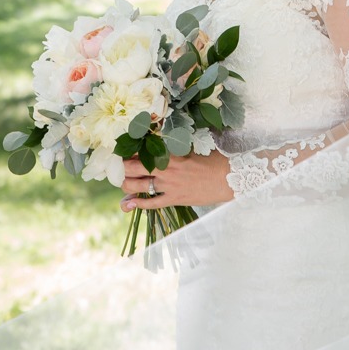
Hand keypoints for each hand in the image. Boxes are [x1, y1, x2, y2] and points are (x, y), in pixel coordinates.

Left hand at [119, 151, 234, 210]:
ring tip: (123, 182)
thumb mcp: (192, 149)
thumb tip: (161, 146)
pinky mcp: (175, 199)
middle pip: (132, 167)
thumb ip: (175, 149)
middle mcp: (165, 168)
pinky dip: (138, 203)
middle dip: (121, 167)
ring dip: (126, 184)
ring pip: (137, 185)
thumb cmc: (214, 160)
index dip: (128, 150)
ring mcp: (169, 185)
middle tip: (118, 167)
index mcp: (170, 152)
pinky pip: (151, 203)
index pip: (141, 150)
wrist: (230, 178)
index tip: (122, 150)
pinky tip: (129, 203)